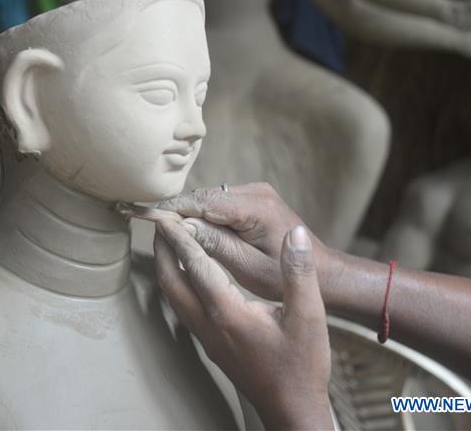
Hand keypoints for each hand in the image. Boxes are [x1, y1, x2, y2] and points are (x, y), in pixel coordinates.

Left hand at [155, 221, 332, 429]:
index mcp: (229, 314)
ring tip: (169, 243)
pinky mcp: (210, 344)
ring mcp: (206, 337)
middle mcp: (209, 325)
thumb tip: (295, 235)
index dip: (181, 238)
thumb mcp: (310, 316)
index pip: (197, 267)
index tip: (167, 216)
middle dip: (163, 250)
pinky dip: (178, 283)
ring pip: (173, 296)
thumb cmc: (302, 366)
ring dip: (167, 267)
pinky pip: (183, 307)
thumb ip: (299, 273)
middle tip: (161, 223)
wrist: (293, 409)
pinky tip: (188, 275)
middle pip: (171, 282)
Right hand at [160, 183, 336, 301]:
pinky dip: (206, 218)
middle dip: (180, 214)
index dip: (173, 209)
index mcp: (255, 208)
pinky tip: (197, 236)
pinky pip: (221, 204)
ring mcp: (256, 193)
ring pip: (210, 200)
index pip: (203, 201)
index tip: (148, 217)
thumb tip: (181, 227)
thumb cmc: (286, 278)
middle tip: (156, 232)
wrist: (322, 273)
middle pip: (204, 197)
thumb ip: (215, 244)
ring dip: (193, 216)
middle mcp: (256, 192)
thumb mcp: (248, 268)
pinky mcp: (254, 199)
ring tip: (172, 237)